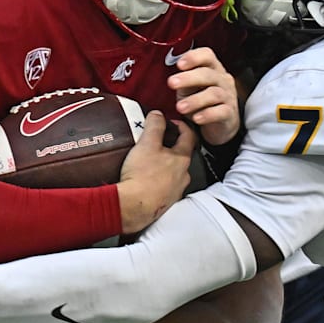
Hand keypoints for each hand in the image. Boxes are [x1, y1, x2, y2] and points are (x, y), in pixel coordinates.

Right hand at [117, 112, 195, 233]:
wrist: (133, 207)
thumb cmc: (142, 177)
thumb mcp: (146, 144)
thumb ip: (154, 126)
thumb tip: (158, 115)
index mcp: (182, 159)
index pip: (189, 136)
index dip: (181, 125)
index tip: (171, 122)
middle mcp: (183, 175)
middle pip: (181, 154)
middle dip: (170, 145)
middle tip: (156, 140)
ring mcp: (175, 190)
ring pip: (173, 172)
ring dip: (164, 164)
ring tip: (148, 160)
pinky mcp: (165, 202)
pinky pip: (164, 186)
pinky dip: (157, 180)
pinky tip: (144, 179)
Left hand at [168, 47, 240, 144]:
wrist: (219, 122)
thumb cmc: (202, 102)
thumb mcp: (190, 88)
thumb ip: (181, 81)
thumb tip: (168, 79)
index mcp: (212, 69)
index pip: (207, 55)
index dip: (194, 57)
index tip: (179, 64)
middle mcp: (222, 80)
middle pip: (208, 74)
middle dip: (188, 78)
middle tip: (172, 83)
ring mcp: (228, 96)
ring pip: (214, 93)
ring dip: (195, 100)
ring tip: (180, 107)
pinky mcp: (230, 113)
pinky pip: (221, 112)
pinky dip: (208, 114)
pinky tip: (196, 118)